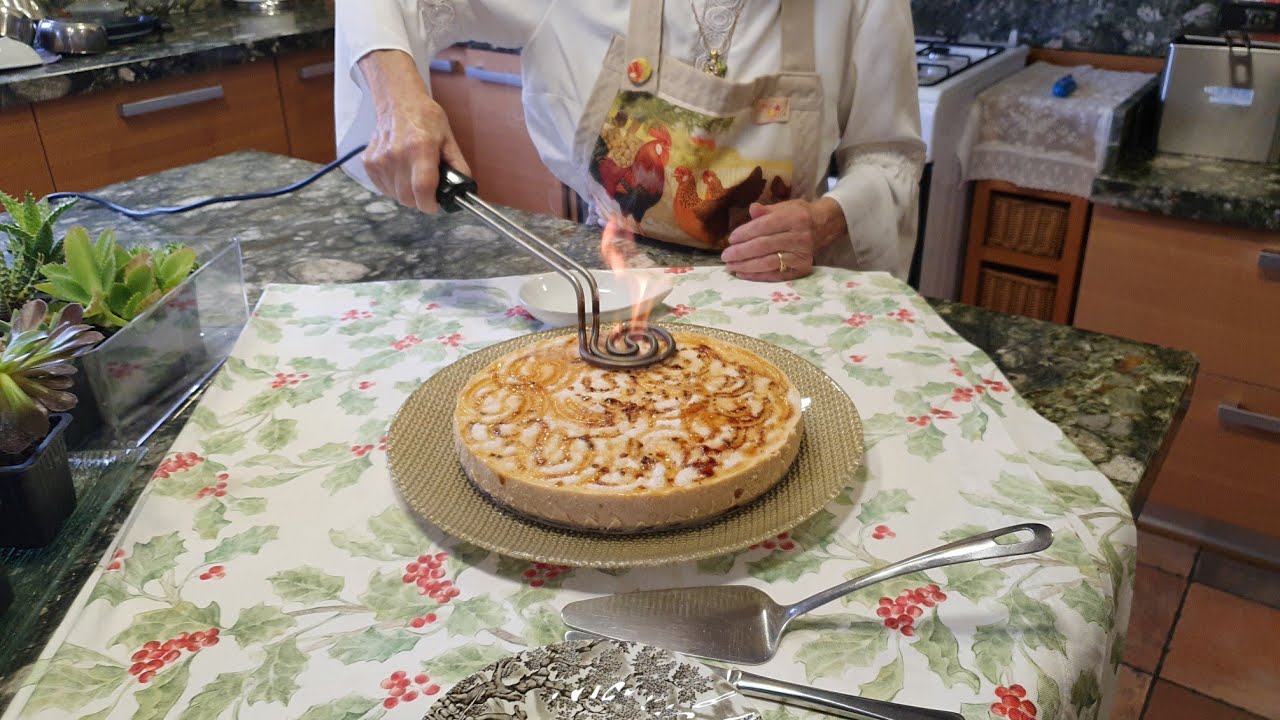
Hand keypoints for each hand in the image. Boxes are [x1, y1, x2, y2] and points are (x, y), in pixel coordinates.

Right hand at [358, 50, 470, 212]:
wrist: (398, 101)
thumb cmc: (425, 118)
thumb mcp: (449, 139)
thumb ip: (458, 166)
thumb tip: (464, 190)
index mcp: (420, 148)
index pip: (423, 189)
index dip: (430, 204)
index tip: (435, 204)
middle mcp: (397, 155)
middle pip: (407, 198)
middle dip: (420, 200)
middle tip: (427, 191)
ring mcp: (380, 159)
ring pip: (395, 196)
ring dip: (407, 194)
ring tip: (413, 177)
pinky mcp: (369, 162)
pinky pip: (383, 188)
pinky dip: (393, 187)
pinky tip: (401, 173)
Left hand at [720, 198, 844, 281]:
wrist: (822, 227)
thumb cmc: (797, 216)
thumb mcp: (784, 207)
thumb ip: (766, 210)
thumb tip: (751, 209)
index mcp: (795, 218)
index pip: (764, 227)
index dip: (745, 233)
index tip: (730, 239)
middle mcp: (800, 237)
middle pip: (764, 246)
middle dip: (741, 252)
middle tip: (725, 256)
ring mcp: (802, 255)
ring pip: (768, 262)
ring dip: (746, 266)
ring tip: (730, 266)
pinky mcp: (802, 269)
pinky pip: (776, 275)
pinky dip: (757, 276)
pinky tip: (743, 274)